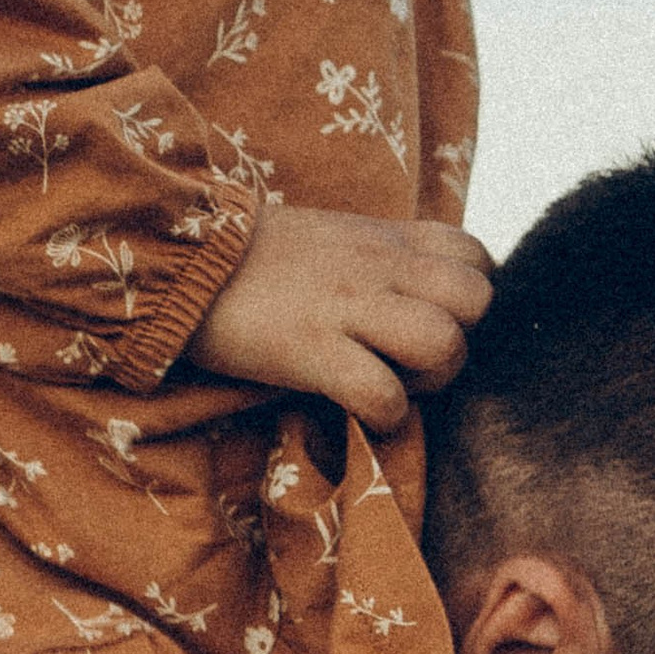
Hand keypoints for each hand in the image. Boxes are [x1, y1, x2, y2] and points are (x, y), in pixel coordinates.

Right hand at [187, 206, 493, 431]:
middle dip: (460, 341)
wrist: (177, 257)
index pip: (477, 258)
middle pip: (476, 300)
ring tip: (390, 385)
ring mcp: (347, 307)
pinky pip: (382, 394)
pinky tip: (357, 410)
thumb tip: (422, 298)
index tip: (430, 319)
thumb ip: (384, 260)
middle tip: (414, 361)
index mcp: (385, 239)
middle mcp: (377, 267)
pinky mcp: (310, 349)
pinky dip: (383, 415)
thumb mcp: (336, 238)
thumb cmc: (254, 258)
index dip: (466, 299)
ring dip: (427, 380)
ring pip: (443, 343)